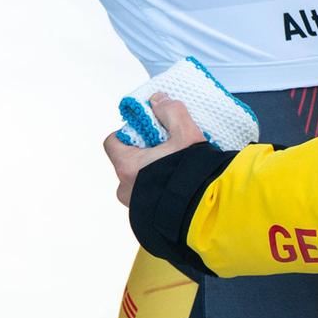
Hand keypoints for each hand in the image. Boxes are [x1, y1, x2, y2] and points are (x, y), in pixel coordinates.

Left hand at [103, 93, 206, 207]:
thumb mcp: (186, 134)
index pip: (113, 142)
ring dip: (151, 173)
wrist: (204, 211)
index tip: (146, 131)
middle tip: (166, 149)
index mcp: (127, 167)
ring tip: (174, 168)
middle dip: (143, 155)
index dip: (128, 133)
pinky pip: (147, 196)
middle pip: (127, 161)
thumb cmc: (191, 175)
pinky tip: (176, 184)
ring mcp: (135, 205)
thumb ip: (171, 111)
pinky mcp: (147, 216)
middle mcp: (126, 188)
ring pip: (137, 180)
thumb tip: (159, 101)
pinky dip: (158, 189)